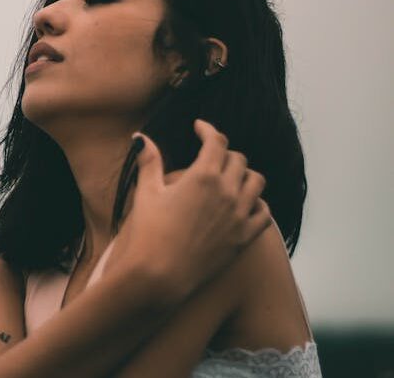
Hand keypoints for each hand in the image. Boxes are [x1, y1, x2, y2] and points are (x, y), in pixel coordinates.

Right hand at [109, 118, 271, 303]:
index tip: (200, 128)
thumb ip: (148, 162)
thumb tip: (140, 137)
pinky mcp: (244, 238)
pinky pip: (264, 213)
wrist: (159, 275)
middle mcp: (227, 192)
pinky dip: (257, 204)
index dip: (208, 130)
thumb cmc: (149, 233)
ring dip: (244, 175)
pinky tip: (245, 204)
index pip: (216, 141)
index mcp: (203, 176)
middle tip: (209, 157)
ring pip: (256, 182)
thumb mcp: (146, 193)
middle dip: (223, 153)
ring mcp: (239, 215)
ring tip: (230, 177)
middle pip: (237, 159)